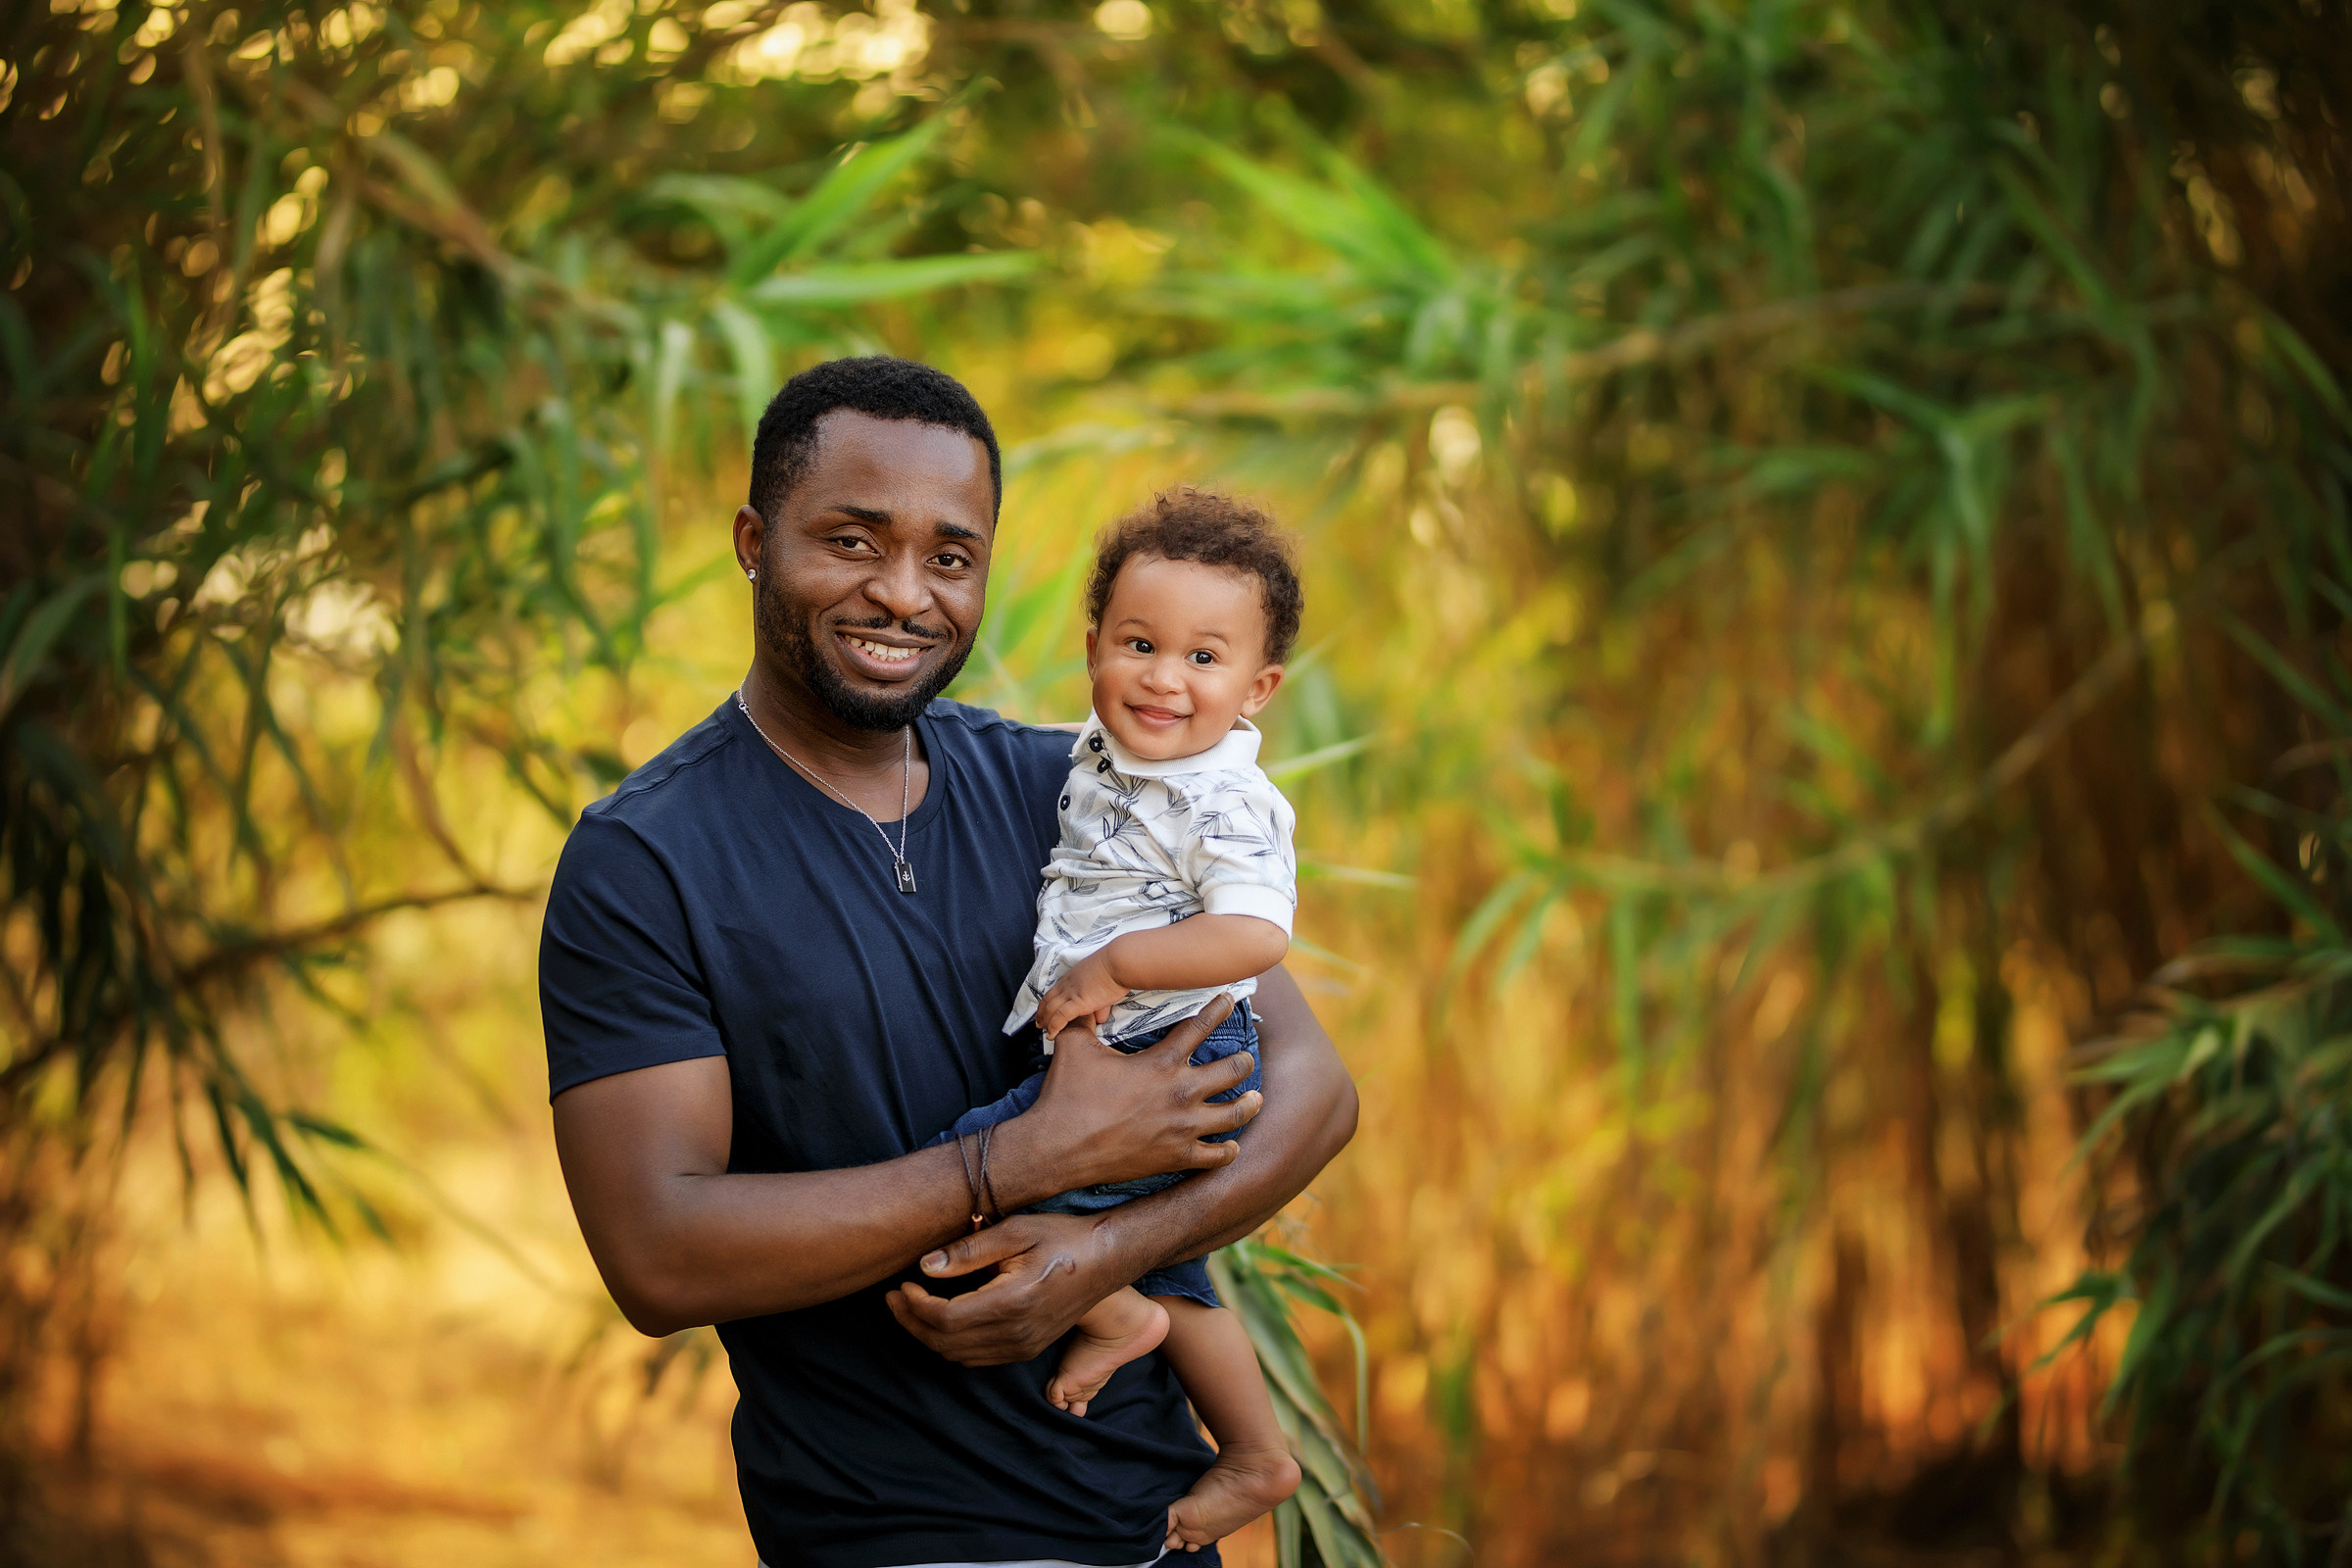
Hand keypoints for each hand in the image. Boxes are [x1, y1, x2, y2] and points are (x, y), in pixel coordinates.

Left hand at [886, 1212, 1127, 1365]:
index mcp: (1012, 1303)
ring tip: (911, 1307)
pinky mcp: (1028, 1349)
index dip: (914, 1306)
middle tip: (894, 1297)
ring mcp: (1024, 1346)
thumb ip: (968, 1251)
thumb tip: (925, 1266)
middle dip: (911, 1322)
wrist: (1107, 1258)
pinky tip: (942, 1319)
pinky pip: (977, 1358)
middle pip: (945, 1343)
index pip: (945, 1318)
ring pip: (958, 1356)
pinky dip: (951, 1344)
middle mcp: (1017, 1333)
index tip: (900, 1284)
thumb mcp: (1015, 1231)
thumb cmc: (1063, 1237)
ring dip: (928, 1335)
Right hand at [994, 996, 1257, 1195]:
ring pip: (1235, 1113)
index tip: (1228, 1000)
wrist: (1058, 1147)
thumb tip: (1078, 999)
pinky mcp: (1177, 1157)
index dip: (1218, 1009)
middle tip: (1246, 1058)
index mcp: (1161, 1062)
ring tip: (1255, 1098)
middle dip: (1243, 1061)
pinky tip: (1231, 1145)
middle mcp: (1181, 1092)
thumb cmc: (1066, 1094)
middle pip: (1233, 1070)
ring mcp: (1183, 1128)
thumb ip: (1083, 1018)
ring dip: (1249, 1104)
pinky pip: (1217, 1156)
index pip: (1200, 1026)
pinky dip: (1228, 1150)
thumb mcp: (1074, 1045)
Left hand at [1036, 948, 1127, 1039]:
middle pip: (1048, 1000)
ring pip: (1051, 1009)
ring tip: (1045, 1032)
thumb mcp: (1104, 983)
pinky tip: (1052, 1035)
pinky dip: (1054, 1027)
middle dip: (1042, 1013)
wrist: (1119, 962)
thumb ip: (1100, 1003)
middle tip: (1040, 1024)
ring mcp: (1072, 993)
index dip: (1048, 1002)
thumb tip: (1101, 1017)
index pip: (1055, 991)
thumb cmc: (1116, 967)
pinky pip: (1060, 1017)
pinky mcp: (1078, 1002)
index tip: (1045, 1011)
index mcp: (1073, 977)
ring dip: (1046, 1022)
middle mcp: (1068, 984)